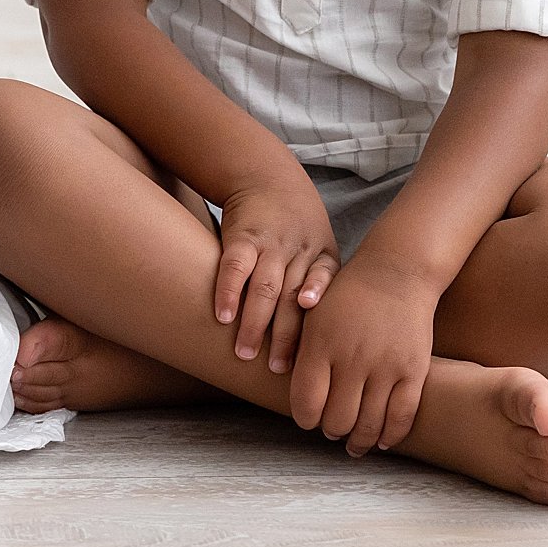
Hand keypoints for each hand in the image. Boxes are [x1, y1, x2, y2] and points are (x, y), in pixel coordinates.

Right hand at [212, 180, 339, 372]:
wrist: (266, 177)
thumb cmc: (296, 225)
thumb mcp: (319, 246)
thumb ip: (320, 284)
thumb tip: (324, 340)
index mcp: (321, 255)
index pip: (324, 285)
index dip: (320, 308)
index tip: (318, 340)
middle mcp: (298, 250)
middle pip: (293, 298)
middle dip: (286, 336)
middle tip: (278, 369)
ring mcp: (270, 243)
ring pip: (265, 288)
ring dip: (254, 323)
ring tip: (244, 353)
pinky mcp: (241, 236)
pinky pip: (235, 267)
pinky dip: (228, 292)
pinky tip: (223, 316)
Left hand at [288, 252, 439, 455]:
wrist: (396, 273)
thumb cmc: (349, 295)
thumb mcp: (314, 316)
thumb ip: (303, 354)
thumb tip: (297, 397)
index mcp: (321, 344)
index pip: (306, 402)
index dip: (305, 419)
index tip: (308, 419)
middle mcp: (352, 358)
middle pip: (337, 420)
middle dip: (331, 430)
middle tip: (332, 428)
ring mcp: (385, 365)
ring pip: (368, 424)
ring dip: (358, 440)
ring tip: (354, 442)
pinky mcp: (414, 370)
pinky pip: (402, 416)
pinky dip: (391, 435)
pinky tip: (382, 441)